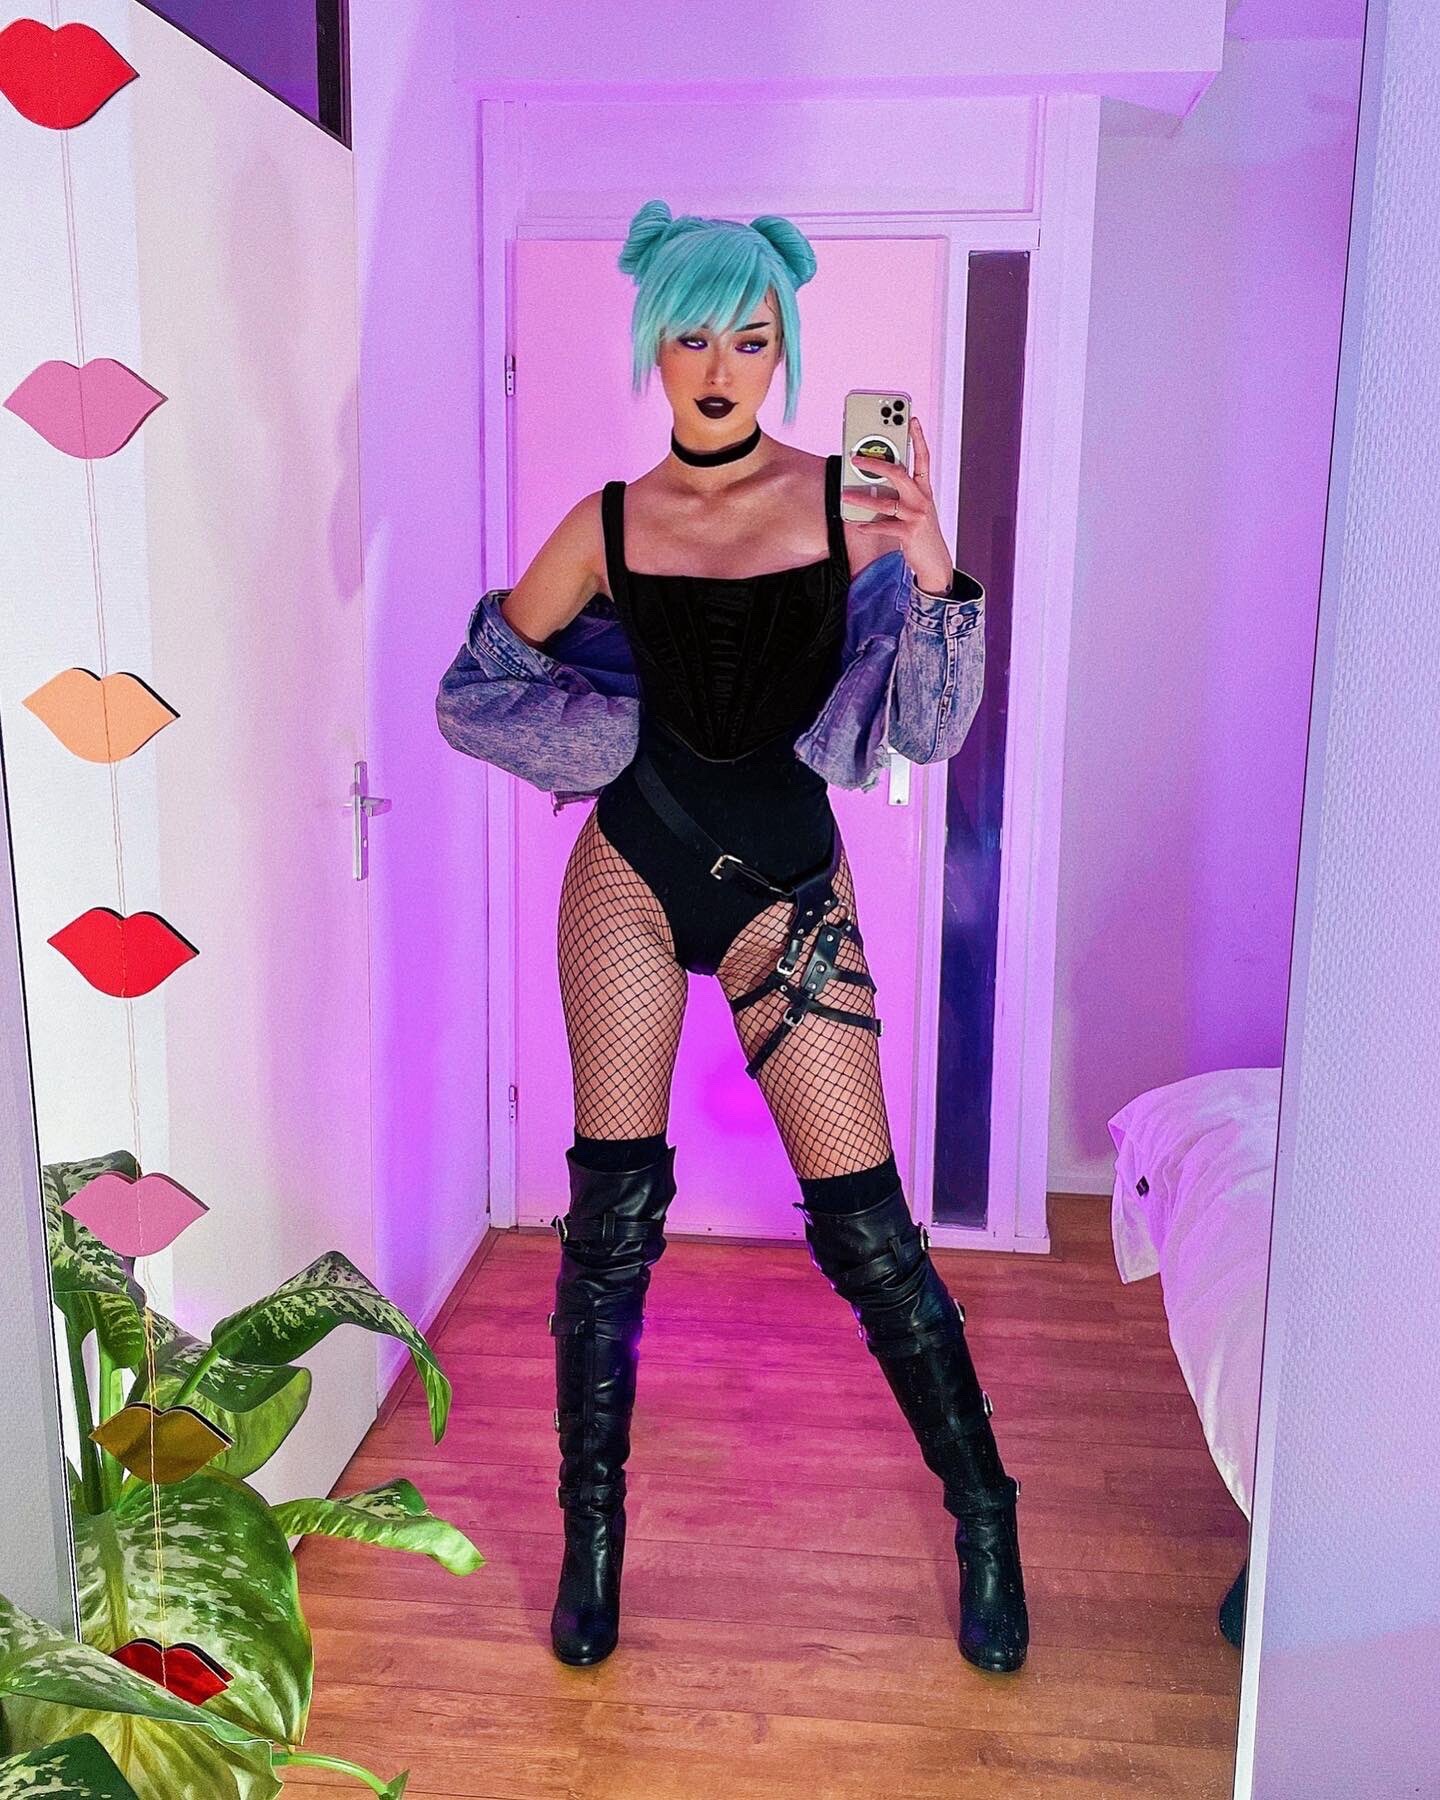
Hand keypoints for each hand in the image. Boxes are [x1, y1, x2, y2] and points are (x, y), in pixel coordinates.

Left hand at [841, 415, 953, 592]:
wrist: (935, 561)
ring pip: (885, 502)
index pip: (923, 458)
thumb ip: (901, 493)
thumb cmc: (921, 532)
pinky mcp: (909, 533)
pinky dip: (869, 526)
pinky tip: (858, 525)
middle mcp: (922, 499)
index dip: (918, 437)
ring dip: (862, 499)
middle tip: (856, 458)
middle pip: (899, 473)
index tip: (911, 419)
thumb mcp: (916, 508)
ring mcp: (916, 516)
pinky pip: (884, 526)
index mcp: (924, 489)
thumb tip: (874, 482)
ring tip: (845, 496)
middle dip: (876, 464)